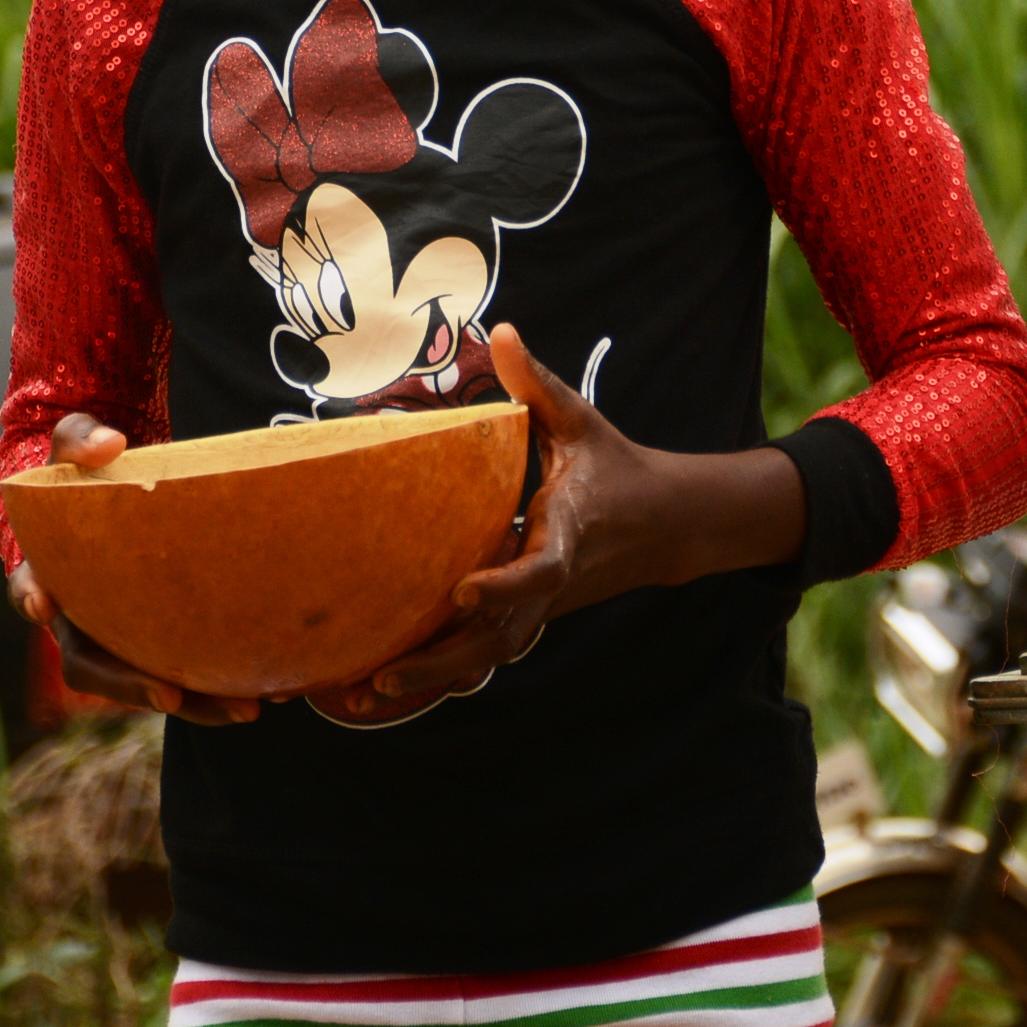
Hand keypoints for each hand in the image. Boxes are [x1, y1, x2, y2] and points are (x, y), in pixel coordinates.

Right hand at [7, 413, 258, 726]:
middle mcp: (80, 616)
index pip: (29, 588)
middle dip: (131, 686)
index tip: (43, 605)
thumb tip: (109, 444)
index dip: (31, 596)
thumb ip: (83, 439)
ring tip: (246, 709)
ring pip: (147, 684)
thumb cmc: (90, 472)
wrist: (119, 492)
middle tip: (170, 695)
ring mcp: (121, 636)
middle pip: (92, 665)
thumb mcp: (78, 443)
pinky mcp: (161, 642)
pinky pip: (187, 677)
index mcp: (48, 571)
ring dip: (193, 703)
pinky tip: (269, 691)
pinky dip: (222, 689)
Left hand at [350, 325, 804, 706]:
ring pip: (486, 654)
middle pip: (498, 635)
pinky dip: (438, 675)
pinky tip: (383, 690)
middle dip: (440, 659)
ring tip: (361, 696)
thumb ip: (536, 383)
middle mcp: (552, 581)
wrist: (665, 525)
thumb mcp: (581, 421)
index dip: (505, 584)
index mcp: (569, 531)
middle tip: (381, 675)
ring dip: (428, 679)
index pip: (540, 568)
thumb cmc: (616, 466)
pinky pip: (483, 652)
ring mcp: (541, 606)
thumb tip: (501, 330)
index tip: (462, 588)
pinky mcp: (531, 616)